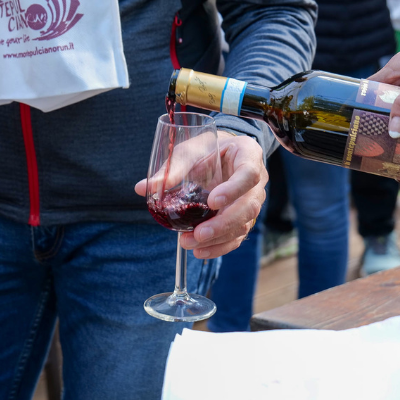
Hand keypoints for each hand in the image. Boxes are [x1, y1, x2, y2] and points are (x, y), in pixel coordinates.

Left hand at [136, 131, 266, 258]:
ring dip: (218, 238)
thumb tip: (142, 189)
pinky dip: (220, 246)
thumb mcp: (190, 150)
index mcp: (248, 155)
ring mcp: (253, 201)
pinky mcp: (244, 218)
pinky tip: (200, 251)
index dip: (233, 189)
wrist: (221, 152)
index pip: (248, 174)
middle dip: (223, 224)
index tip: (212, 202)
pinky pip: (237, 236)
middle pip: (249, 206)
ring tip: (190, 243)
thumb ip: (172, 169)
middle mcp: (257, 181)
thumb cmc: (207, 148)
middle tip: (199, 234)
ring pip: (244, 224)